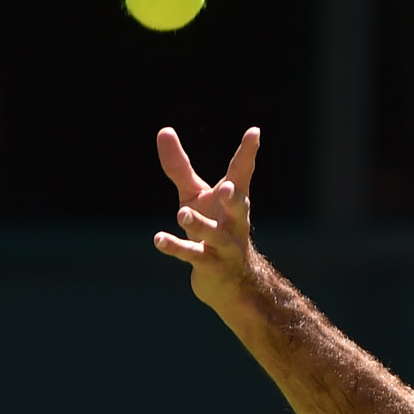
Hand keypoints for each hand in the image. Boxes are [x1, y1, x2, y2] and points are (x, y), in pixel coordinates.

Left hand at [153, 127, 259, 300]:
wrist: (229, 282)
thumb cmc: (214, 227)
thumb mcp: (195, 196)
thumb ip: (180, 166)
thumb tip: (164, 130)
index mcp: (234, 201)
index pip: (242, 174)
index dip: (248, 154)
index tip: (254, 132)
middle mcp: (235, 223)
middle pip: (239, 209)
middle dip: (234, 199)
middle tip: (227, 188)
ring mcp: (224, 246)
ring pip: (214, 235)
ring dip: (200, 225)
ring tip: (182, 214)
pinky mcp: (209, 265)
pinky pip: (192, 255)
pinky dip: (175, 247)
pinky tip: (158, 239)